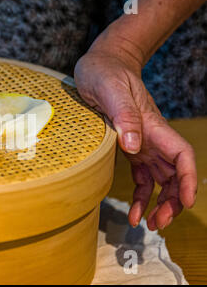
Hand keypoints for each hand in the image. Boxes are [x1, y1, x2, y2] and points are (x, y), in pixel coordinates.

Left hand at [75, 46, 196, 230]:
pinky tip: (133, 210)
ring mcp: (141, 142)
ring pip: (160, 178)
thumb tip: (134, 146)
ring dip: (158, 202)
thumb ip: (123, 116)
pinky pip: (140, 175)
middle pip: (174, 173)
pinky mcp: (127, 145)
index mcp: (152, 125)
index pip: (181, 154)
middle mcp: (151, 137)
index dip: (187, 179)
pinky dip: (140, 194)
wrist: (100, 63)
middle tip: (158, 223)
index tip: (186, 202)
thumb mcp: (109, 91)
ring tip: (148, 223)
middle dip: (173, 200)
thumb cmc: (104, 71)